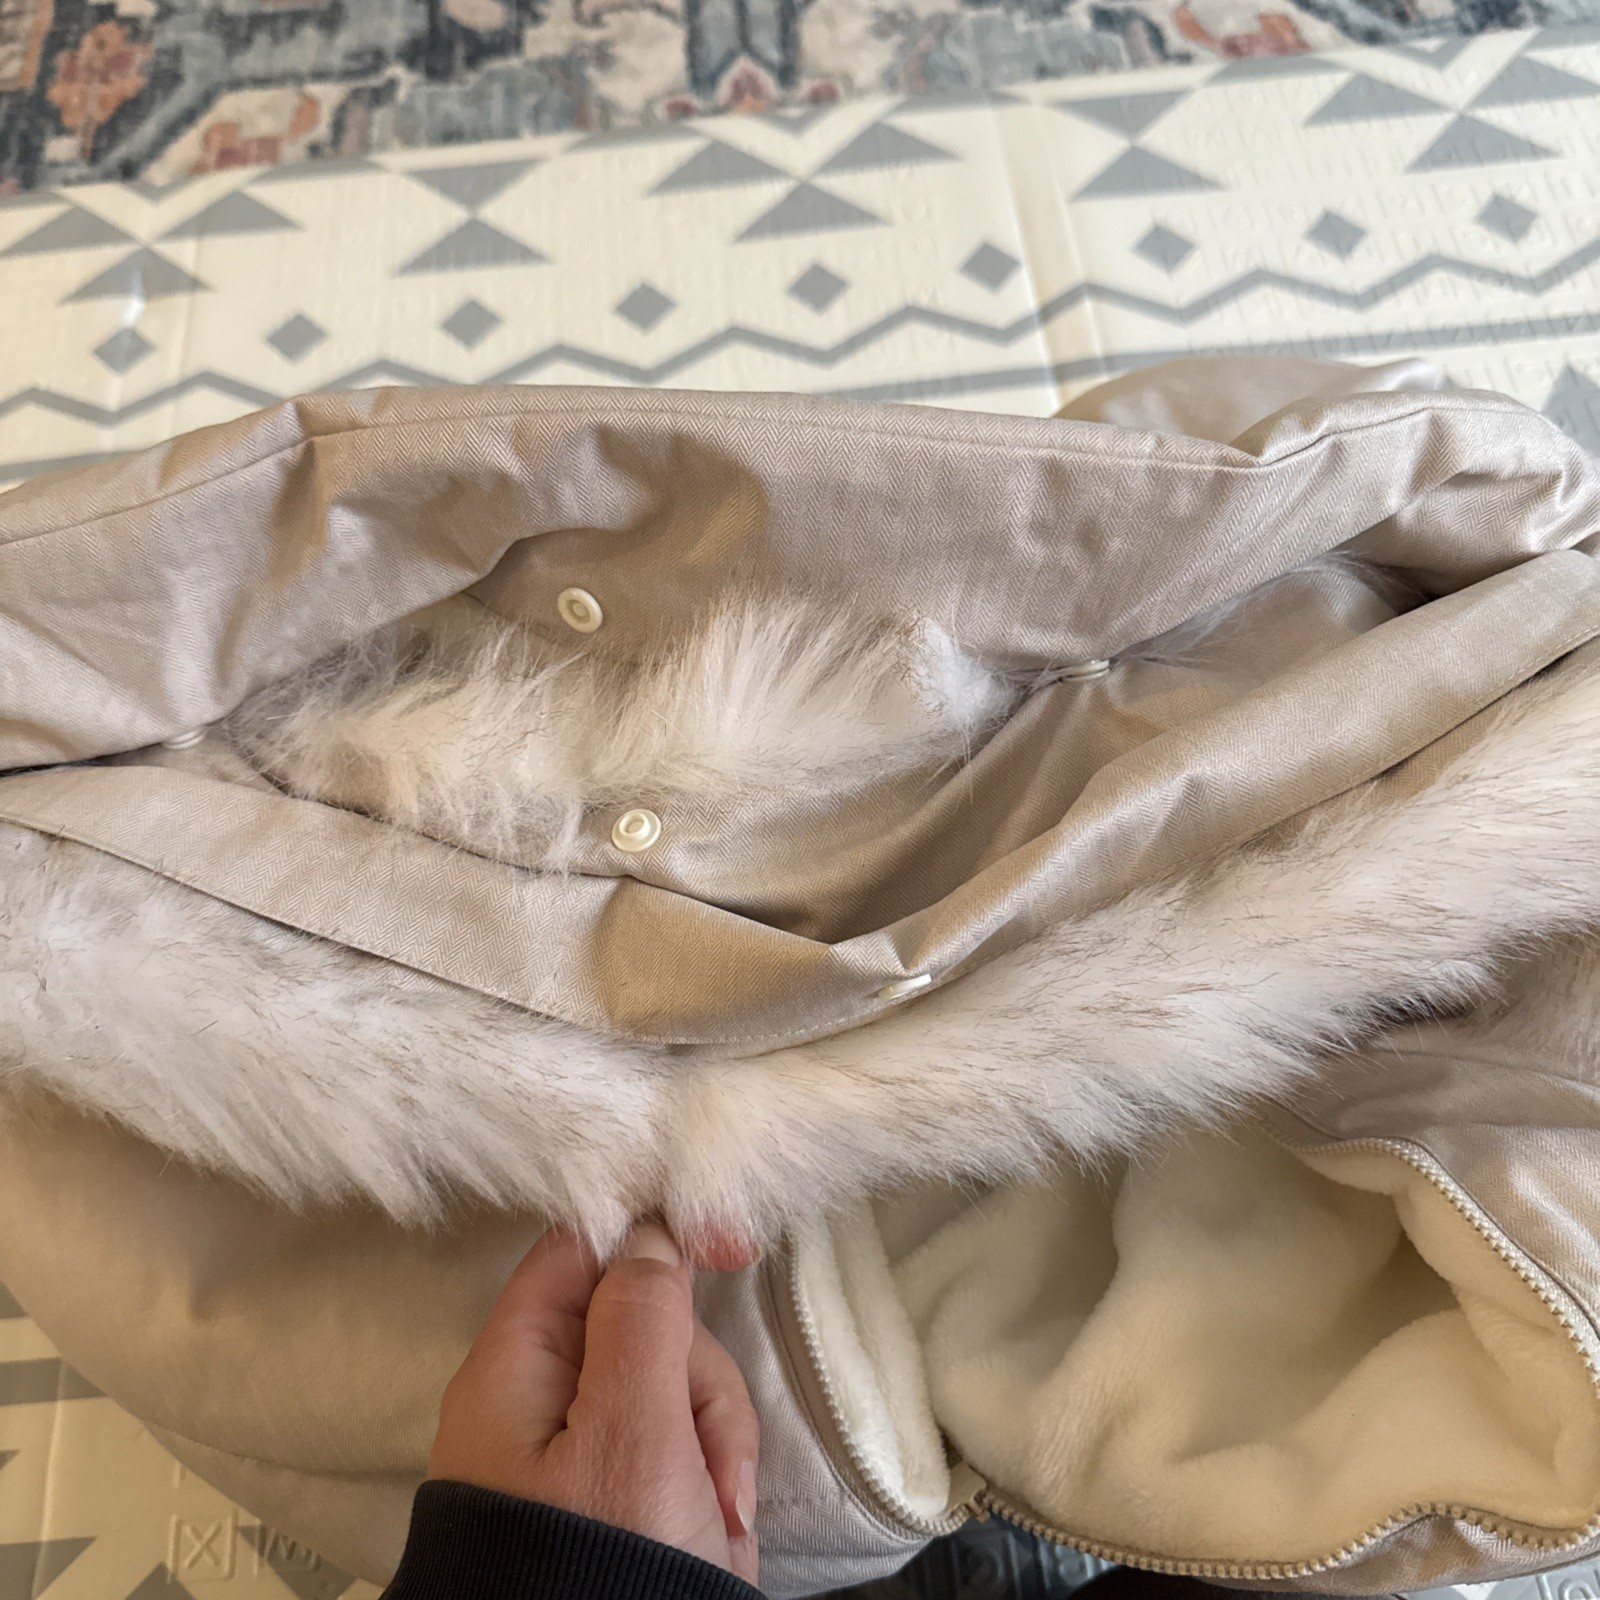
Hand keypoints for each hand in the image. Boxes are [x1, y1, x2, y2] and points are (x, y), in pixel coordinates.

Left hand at [428, 1221, 761, 1585]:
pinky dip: (705, 1487)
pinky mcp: (612, 1497)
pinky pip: (675, 1452)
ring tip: (715, 1520)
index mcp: (516, 1365)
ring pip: (671, 1390)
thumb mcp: (633, 1426)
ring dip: (712, 1445)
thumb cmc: (602, 1557)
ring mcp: (574, 1453)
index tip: (732, 1242)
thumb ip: (642, 1314)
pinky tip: (712, 1538)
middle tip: (707, 1461)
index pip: (581, 1248)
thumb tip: (648, 1237)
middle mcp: (537, 1400)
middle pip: (642, 1325)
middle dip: (697, 1382)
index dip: (654, 1233)